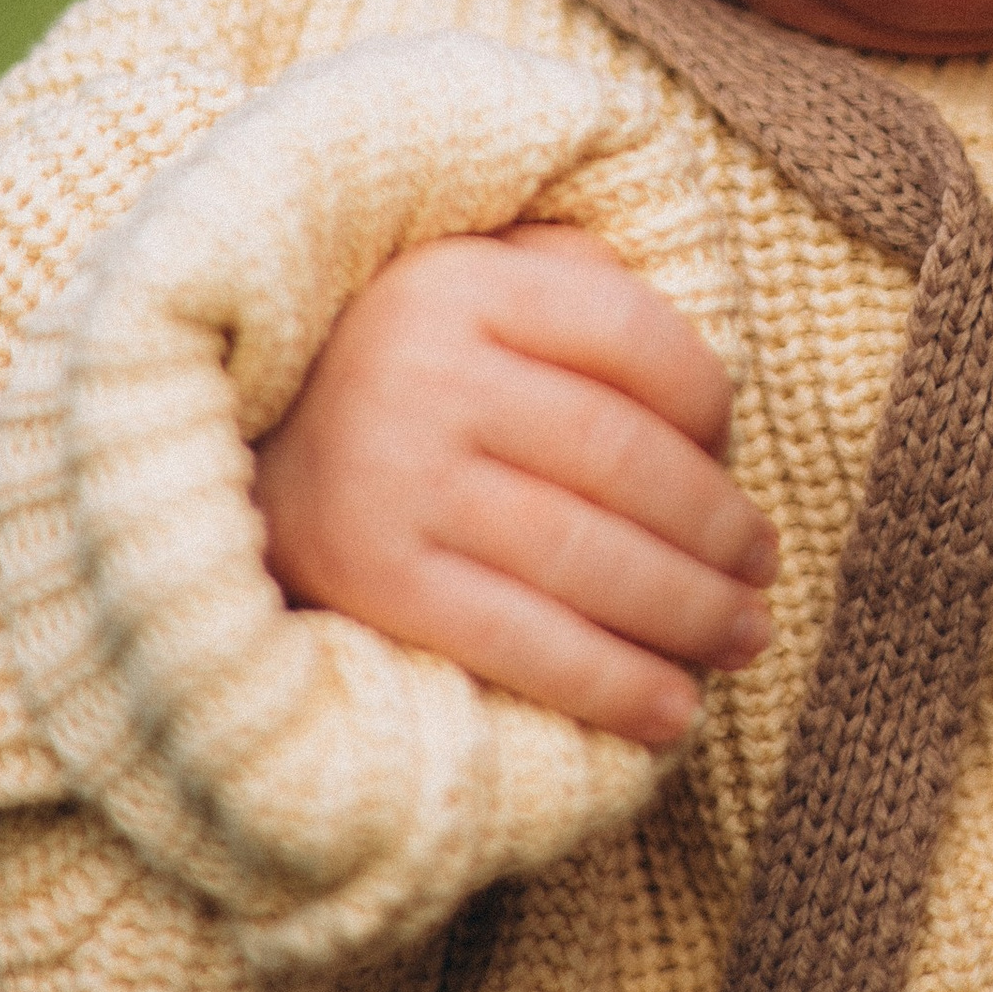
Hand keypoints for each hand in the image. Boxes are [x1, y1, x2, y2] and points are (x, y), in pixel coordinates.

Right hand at [252, 221, 779, 747]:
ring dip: (686, 609)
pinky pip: (518, 640)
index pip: (630, 334)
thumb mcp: (471, 287)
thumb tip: (710, 376)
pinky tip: (672, 711)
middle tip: (764, 570)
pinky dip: (609, 683)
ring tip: (742, 636)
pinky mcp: (369, 579)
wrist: (228, 459)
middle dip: (715, 525)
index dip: (710, 399)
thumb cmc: (398, 374)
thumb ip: (576, 285)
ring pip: (584, 553)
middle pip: (620, 455)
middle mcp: (420, 369)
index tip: (735, 447)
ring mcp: (390, 476)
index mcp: (459, 280)